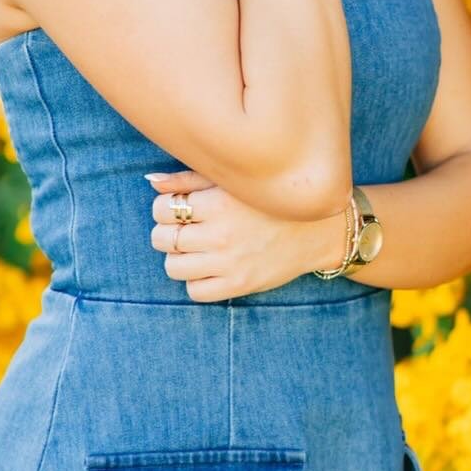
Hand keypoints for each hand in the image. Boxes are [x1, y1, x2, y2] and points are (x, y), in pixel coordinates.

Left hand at [144, 168, 350, 300]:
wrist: (318, 229)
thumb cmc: (271, 200)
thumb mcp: (234, 181)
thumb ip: (189, 179)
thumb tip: (151, 182)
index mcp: (219, 203)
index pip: (162, 208)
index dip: (164, 207)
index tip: (179, 207)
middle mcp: (222, 234)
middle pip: (161, 238)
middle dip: (167, 231)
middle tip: (185, 228)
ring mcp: (230, 263)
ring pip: (172, 267)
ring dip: (178, 256)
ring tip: (196, 248)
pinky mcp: (239, 285)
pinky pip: (194, 291)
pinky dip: (195, 280)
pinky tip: (208, 266)